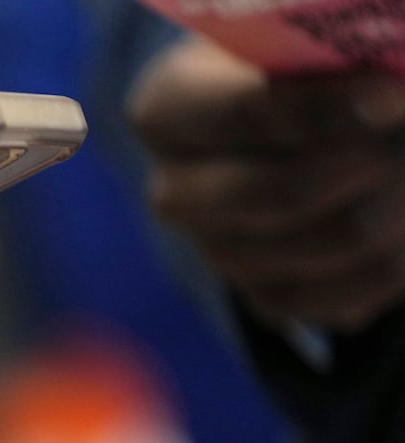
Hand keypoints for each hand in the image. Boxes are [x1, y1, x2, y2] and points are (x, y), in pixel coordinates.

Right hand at [129, 35, 404, 331]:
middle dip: (374, 163)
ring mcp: (216, 251)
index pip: (242, 113)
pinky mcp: (264, 297)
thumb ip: (334, 52)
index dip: (326, 107)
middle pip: (282, 194)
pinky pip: (347, 297)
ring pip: (333, 243)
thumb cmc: (301, 61)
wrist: (293, 123)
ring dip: (399, 205)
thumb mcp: (302, 40)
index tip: (394, 95)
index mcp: (166, 110)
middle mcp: (175, 191)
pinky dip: (396, 259)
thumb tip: (389, 87)